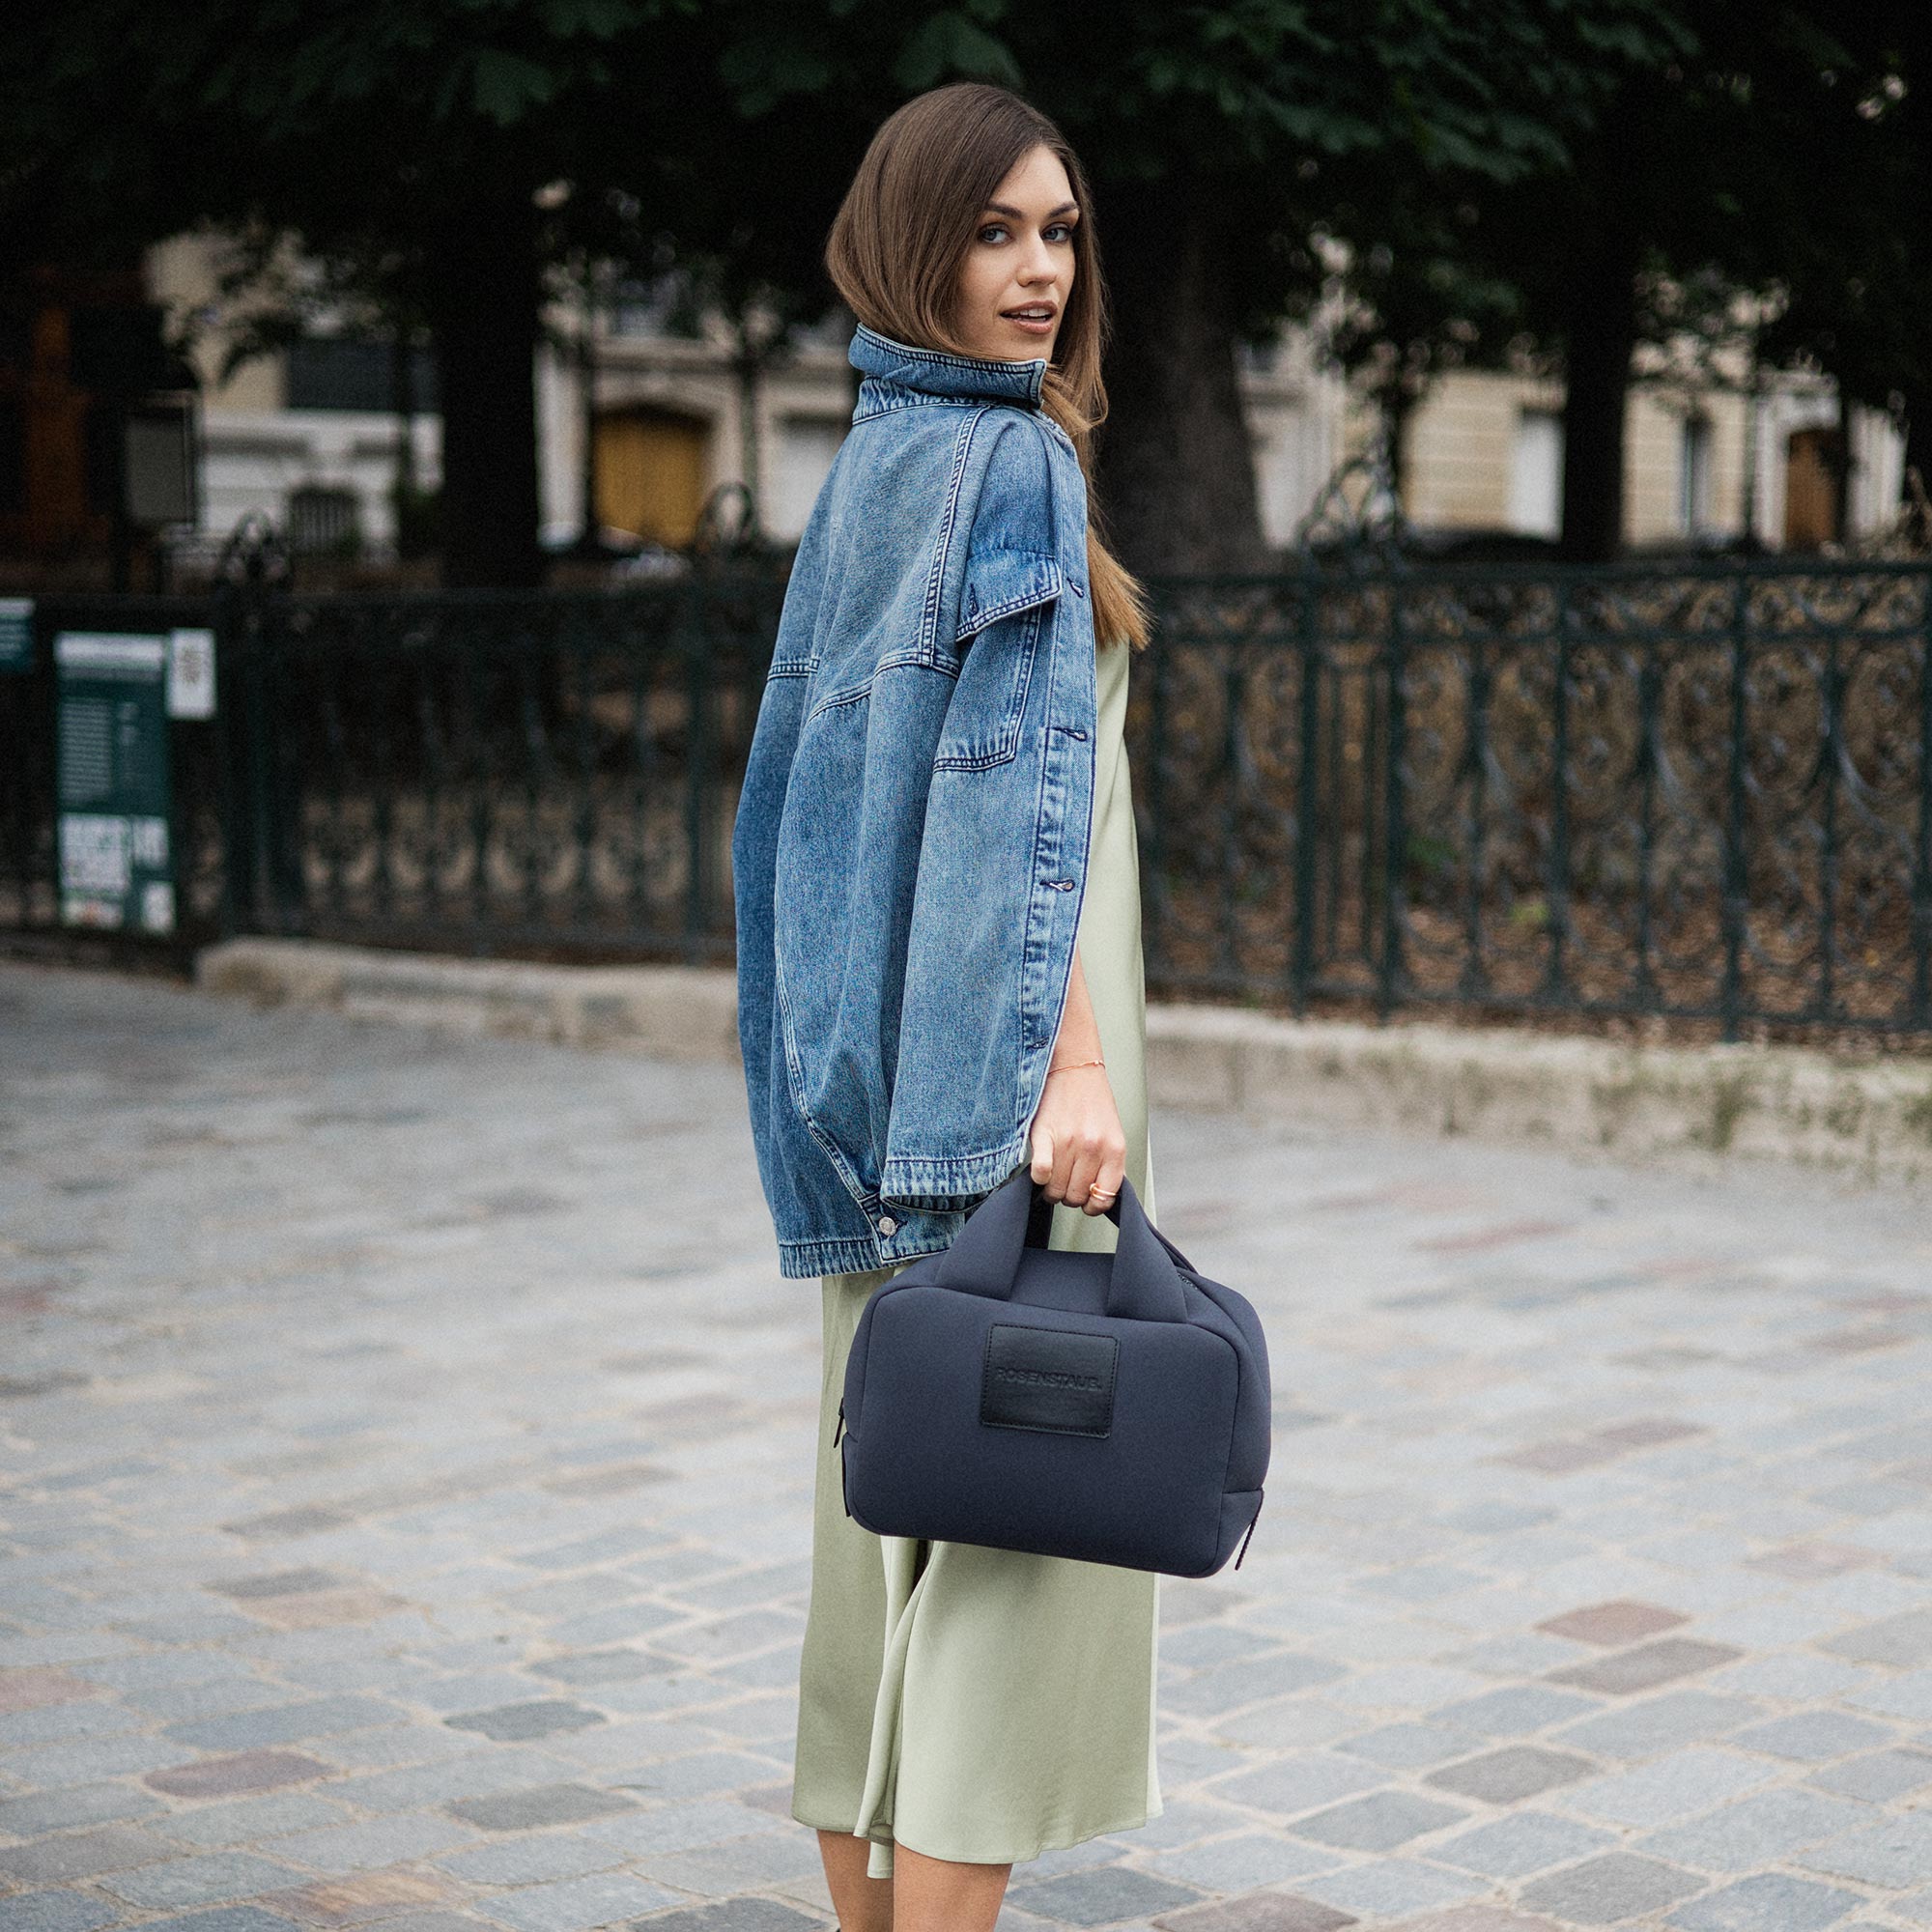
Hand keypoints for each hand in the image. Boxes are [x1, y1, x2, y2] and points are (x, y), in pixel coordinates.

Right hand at [1028, 1062, 1126, 1214]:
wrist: (1073, 1069)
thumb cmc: (1093, 1104)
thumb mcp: (1112, 1134)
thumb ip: (1107, 1165)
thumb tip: (1095, 1197)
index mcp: (1115, 1149)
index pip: (1104, 1198)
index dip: (1092, 1206)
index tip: (1085, 1201)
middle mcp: (1093, 1147)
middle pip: (1076, 1196)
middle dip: (1068, 1195)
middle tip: (1064, 1182)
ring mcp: (1069, 1142)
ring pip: (1056, 1189)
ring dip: (1051, 1188)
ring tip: (1052, 1175)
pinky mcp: (1044, 1135)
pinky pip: (1040, 1173)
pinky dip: (1039, 1177)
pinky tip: (1041, 1168)